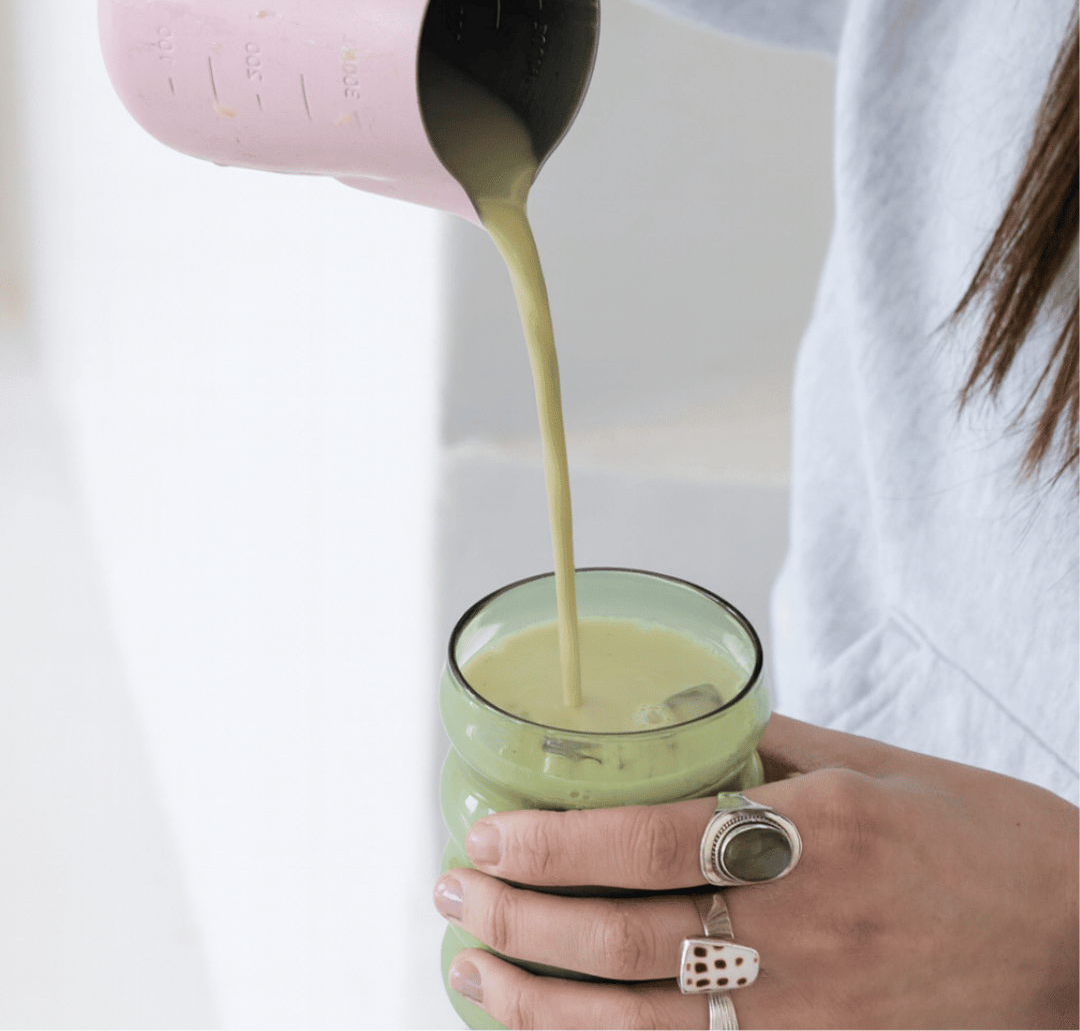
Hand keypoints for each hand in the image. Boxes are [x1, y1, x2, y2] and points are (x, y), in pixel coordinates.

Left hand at [433, 714, 1078, 1028]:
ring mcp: (809, 1014)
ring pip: (636, 1021)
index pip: (643, 839)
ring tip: (468, 967)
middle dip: (515, 916)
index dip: (549, 842)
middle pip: (620, 935)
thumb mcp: (881, 765)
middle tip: (452, 890)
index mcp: (812, 830)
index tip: (484, 831)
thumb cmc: (982, 841)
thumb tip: (681, 729)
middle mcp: (801, 927)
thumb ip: (772, 749)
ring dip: (535, 999)